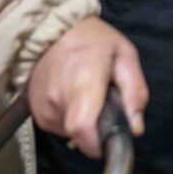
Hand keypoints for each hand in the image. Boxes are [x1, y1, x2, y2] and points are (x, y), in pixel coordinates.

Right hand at [29, 15, 147, 158]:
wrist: (49, 30)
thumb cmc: (92, 40)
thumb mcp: (125, 55)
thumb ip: (134, 92)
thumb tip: (136, 128)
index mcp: (83, 82)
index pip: (83, 128)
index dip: (98, 143)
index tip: (111, 138)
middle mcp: (58, 99)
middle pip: (81, 135)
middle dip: (98, 129)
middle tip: (104, 104)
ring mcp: (43, 108)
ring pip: (71, 133)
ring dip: (85, 122)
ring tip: (88, 95)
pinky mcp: (36, 114)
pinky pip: (59, 127)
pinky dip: (71, 118)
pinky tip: (73, 97)